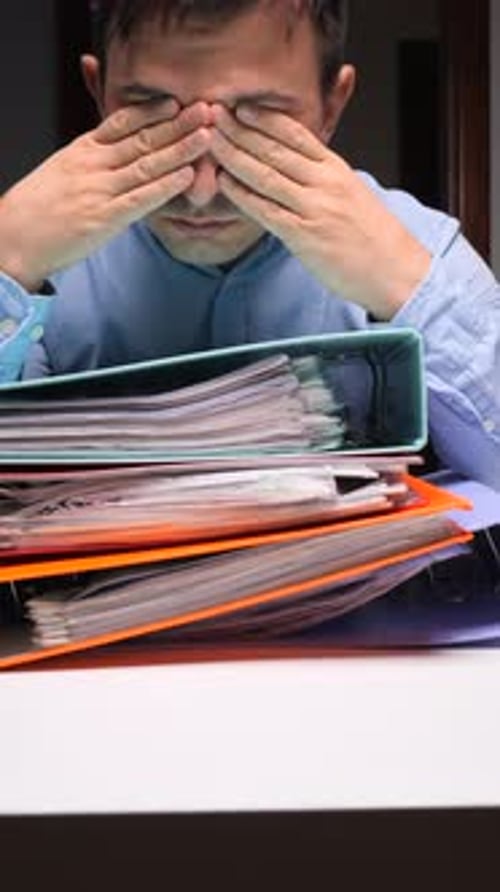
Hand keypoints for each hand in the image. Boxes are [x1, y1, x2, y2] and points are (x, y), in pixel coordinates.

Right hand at [0, 101, 212, 291]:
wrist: (13, 238)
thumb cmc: (37, 208)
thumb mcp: (62, 170)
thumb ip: (90, 158)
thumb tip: (115, 151)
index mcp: (82, 150)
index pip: (121, 122)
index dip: (152, 111)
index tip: (176, 101)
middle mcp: (92, 165)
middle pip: (142, 139)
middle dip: (177, 124)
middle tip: (206, 110)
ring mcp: (99, 191)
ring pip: (146, 165)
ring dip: (180, 150)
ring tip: (207, 136)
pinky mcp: (104, 218)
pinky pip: (140, 198)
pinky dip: (166, 186)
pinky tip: (188, 176)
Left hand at [211, 105, 430, 320]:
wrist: (396, 270)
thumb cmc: (374, 237)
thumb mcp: (352, 193)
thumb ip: (325, 177)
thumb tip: (300, 166)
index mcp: (337, 169)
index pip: (296, 134)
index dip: (264, 118)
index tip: (240, 107)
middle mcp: (325, 183)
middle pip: (275, 149)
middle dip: (240, 130)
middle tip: (213, 114)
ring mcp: (315, 209)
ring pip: (266, 175)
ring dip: (234, 156)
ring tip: (210, 141)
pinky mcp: (305, 236)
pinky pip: (267, 211)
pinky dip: (243, 195)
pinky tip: (224, 182)